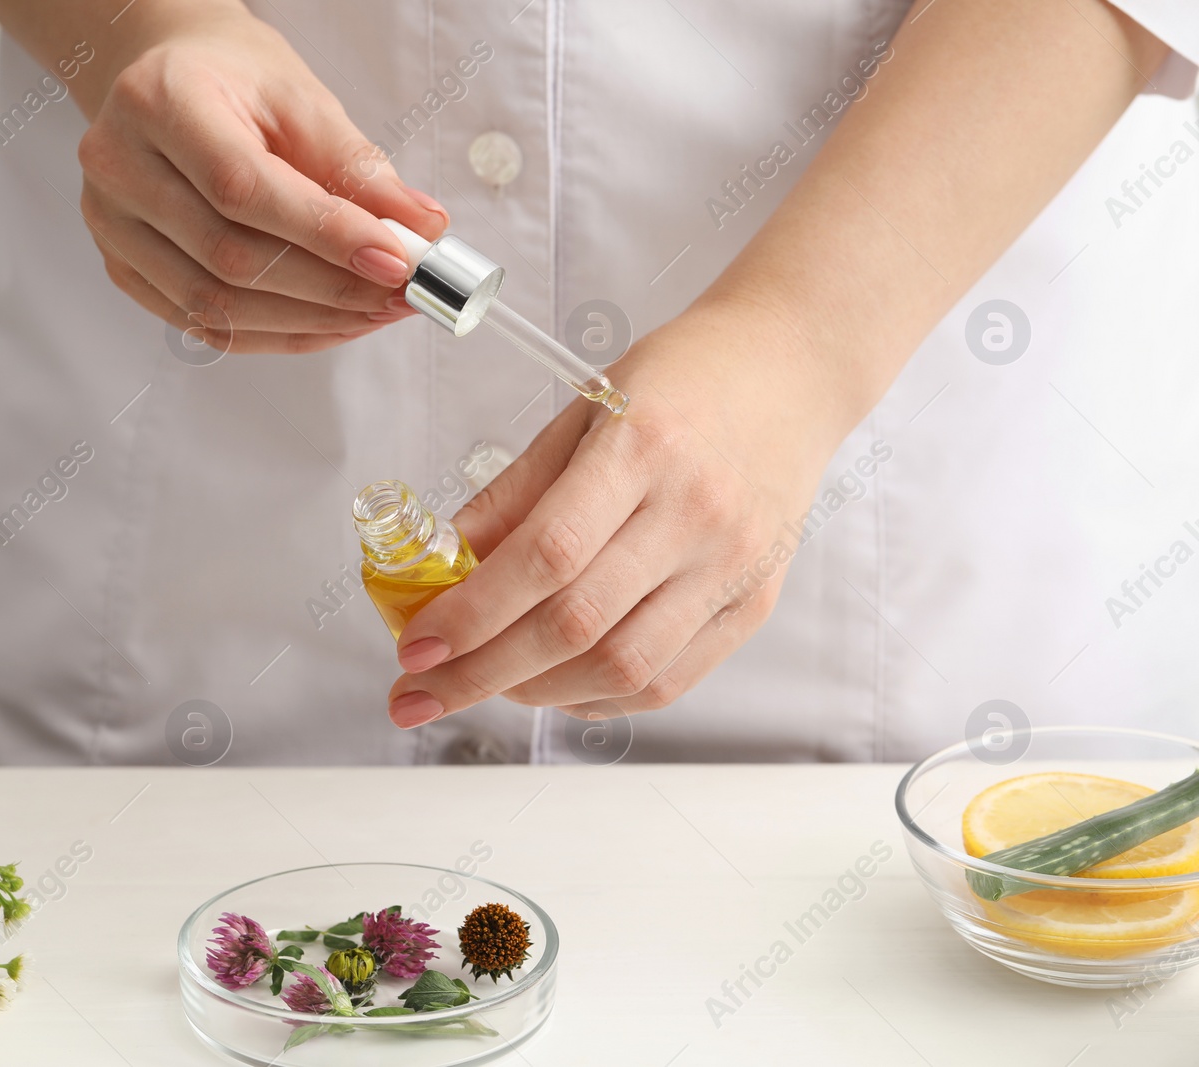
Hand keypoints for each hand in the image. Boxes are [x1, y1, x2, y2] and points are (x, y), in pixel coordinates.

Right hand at [75, 4, 447, 352]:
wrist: (170, 79)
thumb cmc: (234, 80)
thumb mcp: (302, 100)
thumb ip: (358, 167)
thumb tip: (421, 230)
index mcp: (160, 102)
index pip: (242, 188)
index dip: (324, 234)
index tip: (395, 260)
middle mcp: (119, 166)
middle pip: (228, 257)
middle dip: (329, 288)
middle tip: (399, 294)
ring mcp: (111, 225)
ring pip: (216, 305)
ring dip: (310, 321)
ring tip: (375, 310)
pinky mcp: (123, 268)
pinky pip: (205, 324)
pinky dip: (278, 333)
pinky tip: (331, 322)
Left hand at [385, 299, 853, 725]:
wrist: (791, 370)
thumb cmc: (683, 378)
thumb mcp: (584, 410)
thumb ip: (514, 492)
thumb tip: (442, 564)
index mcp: (643, 448)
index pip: (545, 555)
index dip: (471, 613)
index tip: (415, 646)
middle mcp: (696, 514)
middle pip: (575, 625)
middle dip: (480, 672)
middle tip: (419, 691)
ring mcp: (732, 566)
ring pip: (622, 667)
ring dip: (535, 692)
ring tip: (483, 682)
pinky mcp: (754, 603)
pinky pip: (668, 679)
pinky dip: (598, 696)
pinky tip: (552, 684)